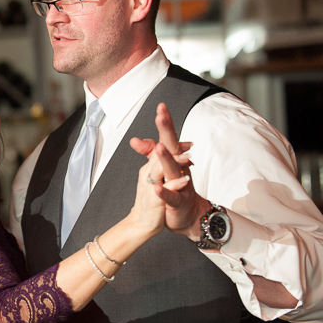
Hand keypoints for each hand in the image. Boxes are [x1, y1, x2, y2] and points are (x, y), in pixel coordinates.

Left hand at [131, 103, 209, 239]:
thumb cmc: (175, 189)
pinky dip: (165, 192)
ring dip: (167, 158)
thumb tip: (134, 139)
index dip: (165, 123)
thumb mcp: (159, 170)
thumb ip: (149, 154)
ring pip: (173, 170)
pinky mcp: (177, 202)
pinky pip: (171, 196)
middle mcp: (178, 169)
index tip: (161, 106)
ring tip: (159, 147)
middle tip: (162, 115)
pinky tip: (157, 188)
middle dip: (167, 130)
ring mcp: (179, 185)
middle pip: (172, 147)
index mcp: (173, 161)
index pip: (168, 138)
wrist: (188, 216)